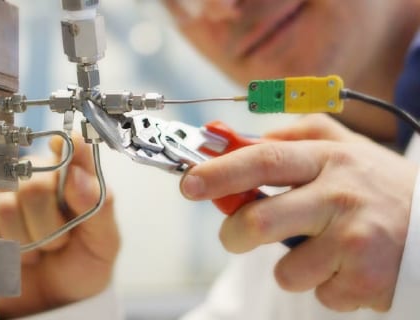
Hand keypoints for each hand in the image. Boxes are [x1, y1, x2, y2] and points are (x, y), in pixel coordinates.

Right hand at [0, 134, 119, 318]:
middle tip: (60, 241)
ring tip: (39, 249)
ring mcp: (7, 194)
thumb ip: (99, 207)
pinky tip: (16, 252)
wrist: (50, 300)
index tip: (64, 158)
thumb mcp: (104, 242)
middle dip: (50, 225)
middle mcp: (37, 175)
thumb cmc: (80, 265)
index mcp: (72, 174)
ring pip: (8, 207)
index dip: (67, 151)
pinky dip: (6, 247)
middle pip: (34, 186)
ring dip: (28, 240)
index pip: (69, 147)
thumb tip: (79, 176)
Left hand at [180, 115, 417, 311]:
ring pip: (286, 270)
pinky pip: (317, 293)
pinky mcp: (366, 280)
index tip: (189, 183)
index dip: (220, 172)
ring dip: (292, 267)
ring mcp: (354, 240)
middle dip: (234, 234)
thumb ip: (292, 138)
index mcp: (328, 160)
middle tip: (234, 236)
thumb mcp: (343, 147)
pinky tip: (348, 268)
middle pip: (260, 221)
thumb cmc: (379, 186)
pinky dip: (325, 286)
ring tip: (322, 251)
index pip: (263, 160)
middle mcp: (339, 196)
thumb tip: (232, 137)